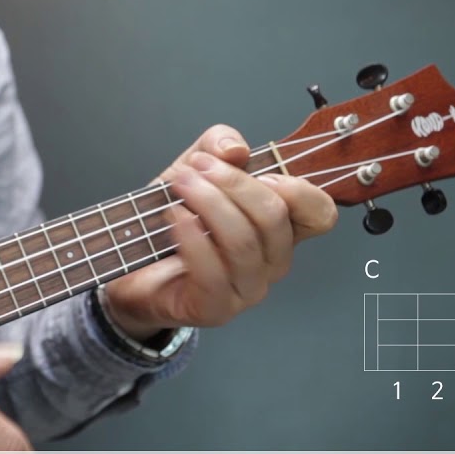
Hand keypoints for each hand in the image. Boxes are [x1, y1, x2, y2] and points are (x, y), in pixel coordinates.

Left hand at [104, 124, 338, 338]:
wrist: (134, 268)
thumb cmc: (173, 221)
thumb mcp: (195, 168)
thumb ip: (218, 145)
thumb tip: (236, 149)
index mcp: (280, 228)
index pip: (320, 214)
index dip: (298, 189)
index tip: (257, 169)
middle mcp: (271, 262)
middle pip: (275, 219)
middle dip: (234, 183)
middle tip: (197, 168)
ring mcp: (247, 289)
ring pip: (244, 242)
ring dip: (209, 204)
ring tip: (180, 186)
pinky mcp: (216, 308)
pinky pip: (213, 273)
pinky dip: (192, 239)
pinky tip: (175, 218)